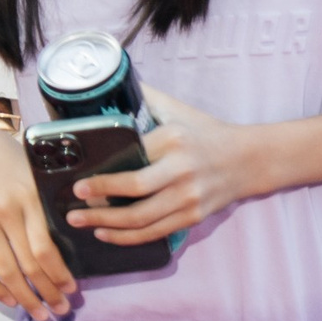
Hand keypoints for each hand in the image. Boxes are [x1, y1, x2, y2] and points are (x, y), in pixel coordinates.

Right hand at [0, 113, 74, 319]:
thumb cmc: (2, 155)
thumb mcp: (32, 170)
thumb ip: (47, 199)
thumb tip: (74, 231)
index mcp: (28, 197)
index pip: (46, 248)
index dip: (60, 275)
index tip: (72, 288)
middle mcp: (5, 212)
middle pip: (29, 265)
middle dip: (48, 293)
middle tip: (62, 309)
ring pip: (6, 271)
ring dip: (26, 298)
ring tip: (40, 313)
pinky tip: (9, 299)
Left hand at [70, 89, 255, 246]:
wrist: (249, 159)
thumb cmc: (204, 132)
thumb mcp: (176, 109)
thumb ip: (143, 97)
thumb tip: (107, 83)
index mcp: (172, 140)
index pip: (130, 157)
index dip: (103, 175)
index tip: (76, 182)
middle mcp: (181, 169)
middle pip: (134, 190)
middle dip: (99, 201)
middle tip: (72, 206)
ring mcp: (189, 197)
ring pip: (143, 217)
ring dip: (108, 224)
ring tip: (80, 222)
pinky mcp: (194, 216)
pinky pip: (156, 231)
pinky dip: (129, 237)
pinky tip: (107, 234)